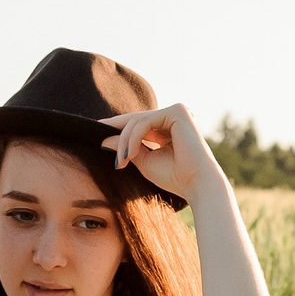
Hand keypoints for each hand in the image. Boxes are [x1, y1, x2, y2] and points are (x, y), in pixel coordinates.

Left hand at [100, 103, 223, 203]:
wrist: (197, 184)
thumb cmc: (174, 177)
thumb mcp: (143, 160)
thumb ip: (126, 147)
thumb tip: (104, 139)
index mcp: (167, 128)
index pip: (138, 124)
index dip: (117, 128)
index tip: (97, 135)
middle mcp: (172, 117)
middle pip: (135, 120)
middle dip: (118, 136)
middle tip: (103, 147)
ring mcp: (176, 112)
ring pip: (137, 120)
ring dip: (125, 141)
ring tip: (122, 162)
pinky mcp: (177, 111)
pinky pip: (145, 121)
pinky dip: (134, 138)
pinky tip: (130, 155)